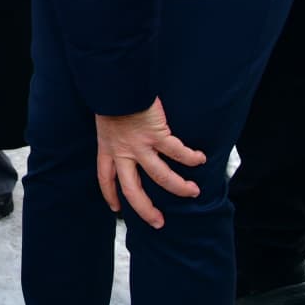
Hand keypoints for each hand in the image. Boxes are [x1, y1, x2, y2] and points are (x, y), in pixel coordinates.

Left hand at [95, 96, 204, 228]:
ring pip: (161, 177)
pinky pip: (177, 152)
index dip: (110, 194)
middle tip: (159, 222)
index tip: (115, 208)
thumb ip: (114, 130)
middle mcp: (122, 152)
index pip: (104, 177)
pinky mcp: (157, 135)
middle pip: (133, 190)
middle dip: (146, 210)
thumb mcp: (104, 117)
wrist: (115, 82)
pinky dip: (191, 157)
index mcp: (107, 147)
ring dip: (179, 187)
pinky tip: (200, 158)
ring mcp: (140, 146)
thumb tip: (122, 131)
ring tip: (193, 191)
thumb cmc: (111, 94)